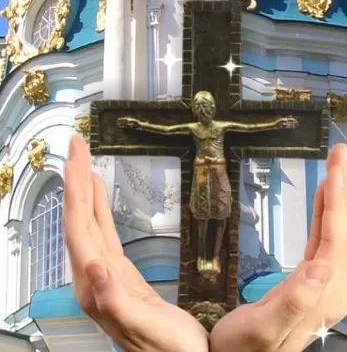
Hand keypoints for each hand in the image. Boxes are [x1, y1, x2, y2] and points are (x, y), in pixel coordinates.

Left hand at [62, 135, 208, 351]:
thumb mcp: (147, 327)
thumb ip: (116, 299)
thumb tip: (94, 265)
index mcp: (96, 287)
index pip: (78, 227)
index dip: (75, 188)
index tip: (75, 156)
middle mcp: (94, 280)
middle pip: (78, 220)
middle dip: (74, 179)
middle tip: (77, 144)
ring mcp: (105, 277)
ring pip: (88, 224)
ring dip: (83, 190)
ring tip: (82, 160)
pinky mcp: (120, 276)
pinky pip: (103, 233)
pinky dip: (97, 209)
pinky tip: (96, 196)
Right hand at [210, 142, 346, 351]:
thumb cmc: (240, 351)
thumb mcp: (262, 329)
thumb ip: (293, 301)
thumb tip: (321, 268)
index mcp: (323, 295)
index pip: (336, 237)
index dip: (336, 198)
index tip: (335, 166)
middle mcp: (328, 288)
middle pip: (341, 229)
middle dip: (342, 187)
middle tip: (339, 151)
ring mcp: (320, 285)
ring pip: (334, 230)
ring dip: (335, 195)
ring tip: (335, 165)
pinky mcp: (308, 282)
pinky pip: (322, 238)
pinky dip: (324, 213)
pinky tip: (323, 198)